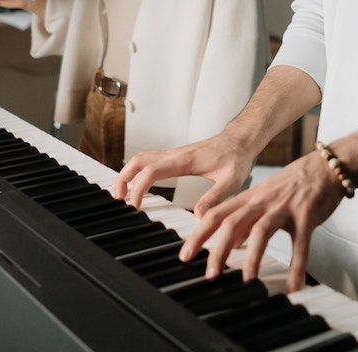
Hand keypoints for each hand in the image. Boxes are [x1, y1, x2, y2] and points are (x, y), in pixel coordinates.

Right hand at [112, 133, 253, 215]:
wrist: (240, 140)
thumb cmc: (236, 157)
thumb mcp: (231, 181)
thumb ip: (215, 198)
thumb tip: (198, 217)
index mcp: (185, 160)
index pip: (152, 171)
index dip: (139, 188)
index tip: (136, 206)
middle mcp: (175, 154)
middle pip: (138, 160)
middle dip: (123, 178)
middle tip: (118, 199)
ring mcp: (173, 154)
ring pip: (141, 158)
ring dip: (127, 173)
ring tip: (122, 194)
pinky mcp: (175, 156)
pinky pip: (149, 160)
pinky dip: (136, 170)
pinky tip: (136, 183)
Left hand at [178, 152, 344, 292]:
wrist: (325, 166)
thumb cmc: (294, 183)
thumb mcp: (263, 198)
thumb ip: (246, 219)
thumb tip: (231, 243)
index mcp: (249, 198)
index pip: (216, 215)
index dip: (198, 235)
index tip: (185, 255)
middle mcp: (262, 201)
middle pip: (232, 223)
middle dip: (218, 249)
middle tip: (210, 274)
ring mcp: (284, 207)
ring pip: (262, 230)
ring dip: (253, 256)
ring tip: (248, 279)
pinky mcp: (306, 215)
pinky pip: (300, 243)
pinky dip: (296, 266)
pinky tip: (293, 285)